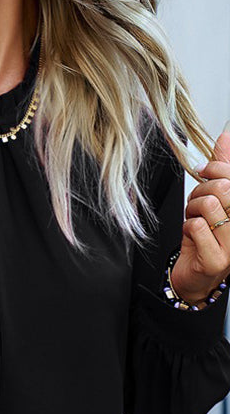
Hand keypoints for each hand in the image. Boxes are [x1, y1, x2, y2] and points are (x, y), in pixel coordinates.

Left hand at [170, 121, 229, 303]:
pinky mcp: (219, 259)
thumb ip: (223, 170)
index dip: (216, 166)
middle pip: (223, 188)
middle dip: (200, 191)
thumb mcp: (214, 200)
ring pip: (209, 205)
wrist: (195, 276)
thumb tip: (225, 137)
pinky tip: (191, 237)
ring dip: (192, 211)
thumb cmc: (205, 237)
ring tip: (193, 220)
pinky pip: (196, 227)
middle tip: (195, 204)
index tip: (203, 170)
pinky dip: (187, 228)